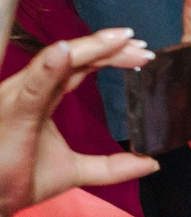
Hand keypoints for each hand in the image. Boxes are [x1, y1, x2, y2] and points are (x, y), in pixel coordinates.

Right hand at [0, 28, 156, 216]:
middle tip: (142, 44)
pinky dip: (48, 68)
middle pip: (73, 59)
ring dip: (88, 48)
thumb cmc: (19, 178)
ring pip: (55, 62)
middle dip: (108, 48)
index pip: (79, 67)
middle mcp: (28, 90)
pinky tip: (65, 52)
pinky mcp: (13, 113)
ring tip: (119, 39)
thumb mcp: (76, 170)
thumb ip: (112, 166)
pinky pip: (32, 88)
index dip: (109, 56)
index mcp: (42, 97)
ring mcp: (18, 98)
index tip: (142, 51)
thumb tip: (151, 163)